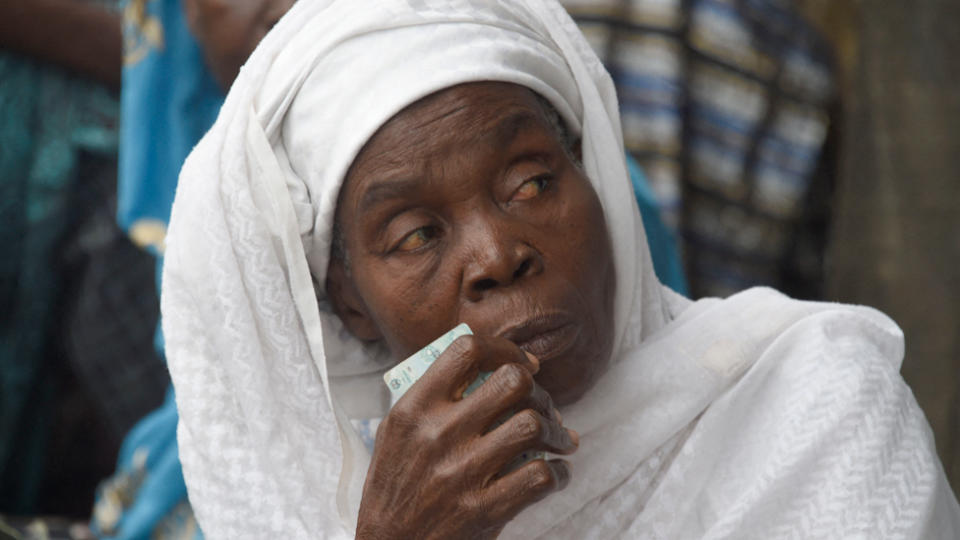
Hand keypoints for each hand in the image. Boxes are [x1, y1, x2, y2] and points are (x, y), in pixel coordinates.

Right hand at [357, 334, 578, 538]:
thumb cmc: (398, 487)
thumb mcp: (398, 433)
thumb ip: (435, 397)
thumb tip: (499, 367)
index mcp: (413, 409)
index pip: (467, 350)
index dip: (505, 349)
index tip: (523, 364)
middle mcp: (437, 434)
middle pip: (512, 381)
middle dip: (539, 391)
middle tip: (544, 407)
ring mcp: (462, 473)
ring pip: (532, 425)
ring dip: (557, 431)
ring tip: (560, 440)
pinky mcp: (483, 510)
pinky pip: (540, 476)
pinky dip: (558, 472)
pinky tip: (554, 473)